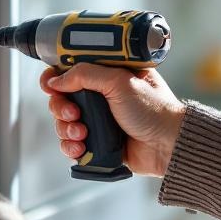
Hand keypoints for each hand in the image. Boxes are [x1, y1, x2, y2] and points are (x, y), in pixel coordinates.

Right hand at [40, 65, 185, 176]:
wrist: (170, 145)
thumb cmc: (153, 109)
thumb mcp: (119, 81)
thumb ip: (85, 74)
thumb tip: (56, 79)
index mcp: (106, 75)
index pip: (70, 70)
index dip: (55, 77)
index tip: (51, 86)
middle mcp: (100, 96)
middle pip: (61, 98)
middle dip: (61, 108)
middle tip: (75, 114)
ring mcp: (98, 120)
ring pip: (63, 123)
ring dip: (66, 129)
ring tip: (82, 134)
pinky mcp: (98, 143)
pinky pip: (72, 144)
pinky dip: (71, 147)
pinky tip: (81, 148)